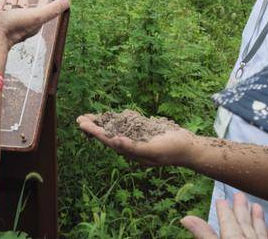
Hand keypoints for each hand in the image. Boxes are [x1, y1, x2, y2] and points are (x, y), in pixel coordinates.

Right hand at [0, 0, 69, 54]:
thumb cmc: (11, 28)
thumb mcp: (36, 16)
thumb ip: (52, 9)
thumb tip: (68, 2)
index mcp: (30, 24)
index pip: (39, 12)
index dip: (43, 4)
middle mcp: (17, 22)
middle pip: (23, 7)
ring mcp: (4, 20)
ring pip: (11, 6)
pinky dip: (2, 0)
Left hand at [76, 113, 194, 166]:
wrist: (188, 147)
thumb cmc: (171, 150)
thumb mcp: (153, 150)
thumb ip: (133, 147)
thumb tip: (115, 142)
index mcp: (130, 151)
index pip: (107, 140)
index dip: (94, 131)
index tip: (82, 123)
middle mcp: (130, 145)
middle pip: (107, 134)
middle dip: (94, 126)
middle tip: (79, 118)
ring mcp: (136, 138)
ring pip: (115, 129)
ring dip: (102, 123)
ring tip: (89, 117)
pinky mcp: (143, 131)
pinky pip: (127, 125)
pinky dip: (117, 120)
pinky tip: (109, 116)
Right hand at [181, 193, 267, 238]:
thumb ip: (204, 234)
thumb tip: (186, 218)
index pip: (227, 222)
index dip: (224, 210)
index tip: (221, 199)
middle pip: (244, 223)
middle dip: (241, 209)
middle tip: (240, 195)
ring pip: (259, 231)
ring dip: (258, 219)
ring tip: (257, 207)